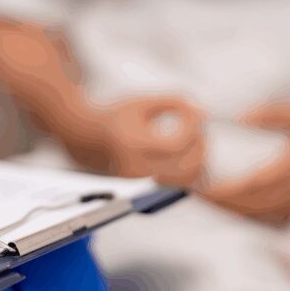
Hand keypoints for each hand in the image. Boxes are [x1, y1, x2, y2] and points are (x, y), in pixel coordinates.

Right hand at [59, 96, 206, 184]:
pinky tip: (185, 152)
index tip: (195, 114)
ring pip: (185, 181)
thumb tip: (204, 114)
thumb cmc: (115, 117)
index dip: (194, 127)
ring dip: (197, 161)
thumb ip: (174, 103)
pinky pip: (176, 183)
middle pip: (187, 168)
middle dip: (201, 147)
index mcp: (135, 144)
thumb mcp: (143, 103)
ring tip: (194, 141)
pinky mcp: (144, 187)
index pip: (179, 143)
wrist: (85, 138)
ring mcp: (141, 181)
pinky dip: (186, 169)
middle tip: (199, 130)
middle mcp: (137, 168)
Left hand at [200, 101, 289, 220]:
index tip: (200, 190)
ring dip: (237, 212)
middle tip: (195, 198)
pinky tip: (243, 208)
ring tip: (213, 204)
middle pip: (251, 208)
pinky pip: (278, 216)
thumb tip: (241, 117)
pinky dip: (256, 214)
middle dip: (221, 206)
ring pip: (263, 215)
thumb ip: (273, 115)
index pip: (249, 188)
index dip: (222, 194)